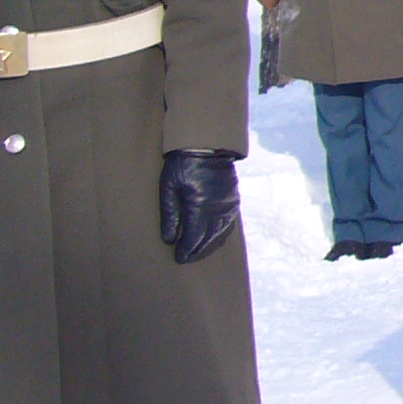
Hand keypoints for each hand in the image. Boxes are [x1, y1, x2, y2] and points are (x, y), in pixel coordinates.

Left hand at [158, 150, 240, 265]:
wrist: (206, 145)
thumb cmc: (181, 165)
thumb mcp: (168, 188)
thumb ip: (170, 215)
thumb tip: (169, 239)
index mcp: (200, 206)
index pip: (194, 236)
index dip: (187, 249)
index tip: (179, 258)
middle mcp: (218, 208)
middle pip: (208, 237)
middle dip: (197, 249)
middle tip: (186, 257)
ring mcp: (229, 203)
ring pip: (220, 231)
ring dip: (209, 242)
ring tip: (198, 249)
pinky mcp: (234, 197)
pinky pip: (228, 221)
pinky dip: (219, 231)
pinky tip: (212, 234)